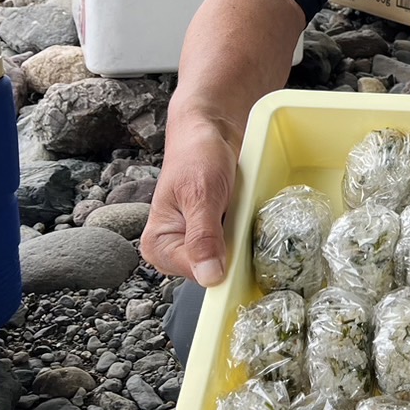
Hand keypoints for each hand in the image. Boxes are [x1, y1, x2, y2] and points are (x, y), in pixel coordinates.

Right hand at [140, 125, 237, 286]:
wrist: (211, 131)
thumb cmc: (196, 156)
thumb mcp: (200, 195)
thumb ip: (203, 237)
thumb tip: (209, 277)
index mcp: (159, 245)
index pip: (196, 274)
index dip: (222, 264)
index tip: (240, 245)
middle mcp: (176, 250)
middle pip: (215, 270)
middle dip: (234, 251)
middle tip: (242, 220)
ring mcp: (199, 243)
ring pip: (230, 259)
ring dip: (245, 241)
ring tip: (245, 214)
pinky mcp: (219, 234)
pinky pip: (240, 245)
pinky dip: (249, 233)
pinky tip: (250, 216)